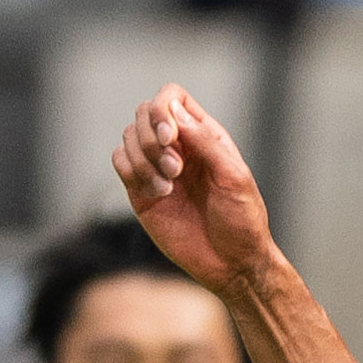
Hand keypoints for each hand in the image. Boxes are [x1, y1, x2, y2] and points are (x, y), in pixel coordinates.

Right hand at [115, 85, 280, 294]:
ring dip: (143, 159)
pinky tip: (157, 194)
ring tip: (169, 188)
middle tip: (175, 170)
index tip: (169, 135)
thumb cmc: (242, 221)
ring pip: (128, 136)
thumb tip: (175, 110)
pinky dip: (131, 171)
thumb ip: (206, 142)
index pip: (172, 97)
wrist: (232, 264)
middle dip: (152, 138)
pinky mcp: (141, 190)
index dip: (163, 108)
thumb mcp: (234, 178)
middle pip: (144, 112)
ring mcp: (157, 167)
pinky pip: (120, 162)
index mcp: (204, 136)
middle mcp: (178, 146)